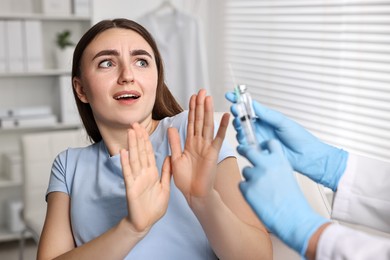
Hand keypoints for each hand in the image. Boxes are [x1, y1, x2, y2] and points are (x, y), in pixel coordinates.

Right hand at [120, 123, 170, 233]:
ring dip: (132, 146)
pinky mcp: (131, 188)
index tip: (143, 128)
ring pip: (134, 159)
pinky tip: (123, 152)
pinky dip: (125, 163)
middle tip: (134, 124)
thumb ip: (167, 172)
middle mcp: (143, 173)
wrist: (146, 223)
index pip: (149, 153)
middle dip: (138, 138)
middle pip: (140, 152)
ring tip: (130, 133)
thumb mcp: (165, 187)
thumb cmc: (155, 207)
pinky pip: (128, 173)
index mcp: (152, 173)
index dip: (146, 140)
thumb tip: (170, 157)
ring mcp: (136, 180)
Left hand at [168, 89, 229, 204]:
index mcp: (190, 143)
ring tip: (208, 97)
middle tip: (201, 91)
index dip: (192, 110)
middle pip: (199, 120)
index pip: (191, 123)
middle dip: (200, 106)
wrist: (194, 194)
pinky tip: (225, 116)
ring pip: (207, 125)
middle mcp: (199, 143)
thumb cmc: (185, 180)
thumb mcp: (175, 159)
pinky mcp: (213, 153)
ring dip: (208, 111)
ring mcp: (207, 147)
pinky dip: (222, 127)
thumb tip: (171, 128)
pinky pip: (218, 138)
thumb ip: (174, 143)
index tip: (192, 97)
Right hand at [225, 92, 347, 190]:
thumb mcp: (282, 122)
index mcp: (266, 119)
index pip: (250, 108)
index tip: (230, 95)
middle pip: (242, 120)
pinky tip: (244, 141)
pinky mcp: (258, 152)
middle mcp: (261, 128)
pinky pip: (246, 147)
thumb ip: (267, 114)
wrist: (307, 156)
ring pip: (241, 133)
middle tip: (235, 111)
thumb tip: (253, 104)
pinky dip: (242, 143)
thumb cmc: (299, 137)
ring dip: (238, 128)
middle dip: (236, 114)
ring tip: (239, 125)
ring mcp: (259, 140)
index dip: (239, 102)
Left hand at [238, 139, 329, 255]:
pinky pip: (242, 184)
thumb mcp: (287, 176)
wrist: (294, 218)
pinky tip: (257, 198)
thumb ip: (276, 166)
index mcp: (280, 161)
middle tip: (242, 150)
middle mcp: (267, 165)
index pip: (270, 143)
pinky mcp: (247, 189)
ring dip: (250, 177)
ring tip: (262, 190)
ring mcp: (256, 176)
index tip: (260, 146)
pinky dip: (247, 190)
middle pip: (249, 151)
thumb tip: (265, 163)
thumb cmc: (293, 201)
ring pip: (246, 170)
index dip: (264, 145)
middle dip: (245, 150)